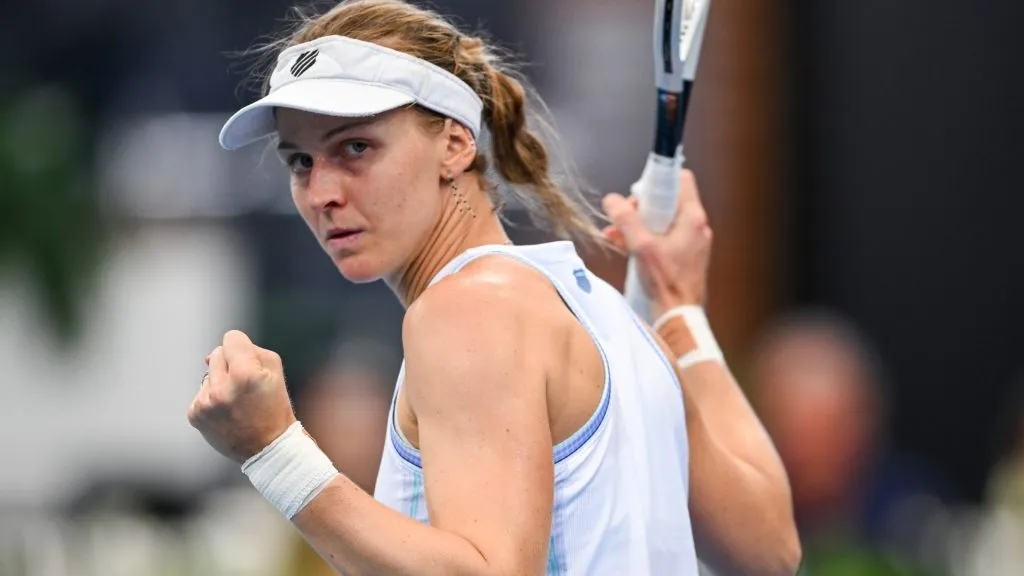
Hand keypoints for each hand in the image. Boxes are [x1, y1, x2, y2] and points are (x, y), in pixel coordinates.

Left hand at [188, 330, 296, 462]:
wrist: (268, 448)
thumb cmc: (274, 407)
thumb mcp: (275, 372)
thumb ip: (250, 350)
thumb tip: (211, 356)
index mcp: (246, 374)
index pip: (231, 338)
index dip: (243, 347)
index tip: (250, 362)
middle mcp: (222, 388)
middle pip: (217, 353)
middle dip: (231, 364)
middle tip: (246, 386)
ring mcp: (206, 403)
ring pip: (208, 374)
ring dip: (221, 383)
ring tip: (237, 403)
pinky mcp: (195, 415)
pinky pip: (201, 393)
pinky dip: (212, 399)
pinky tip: (227, 413)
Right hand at [601, 169, 712, 318]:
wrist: (679, 315)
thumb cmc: (666, 282)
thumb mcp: (641, 246)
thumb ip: (626, 220)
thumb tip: (611, 199)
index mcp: (692, 218)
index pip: (680, 179)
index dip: (657, 182)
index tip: (637, 196)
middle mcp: (696, 226)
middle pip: (668, 200)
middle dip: (641, 207)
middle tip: (624, 220)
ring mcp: (692, 241)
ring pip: (663, 220)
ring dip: (639, 224)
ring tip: (616, 235)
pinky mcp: (686, 255)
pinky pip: (665, 236)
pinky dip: (646, 238)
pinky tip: (625, 247)